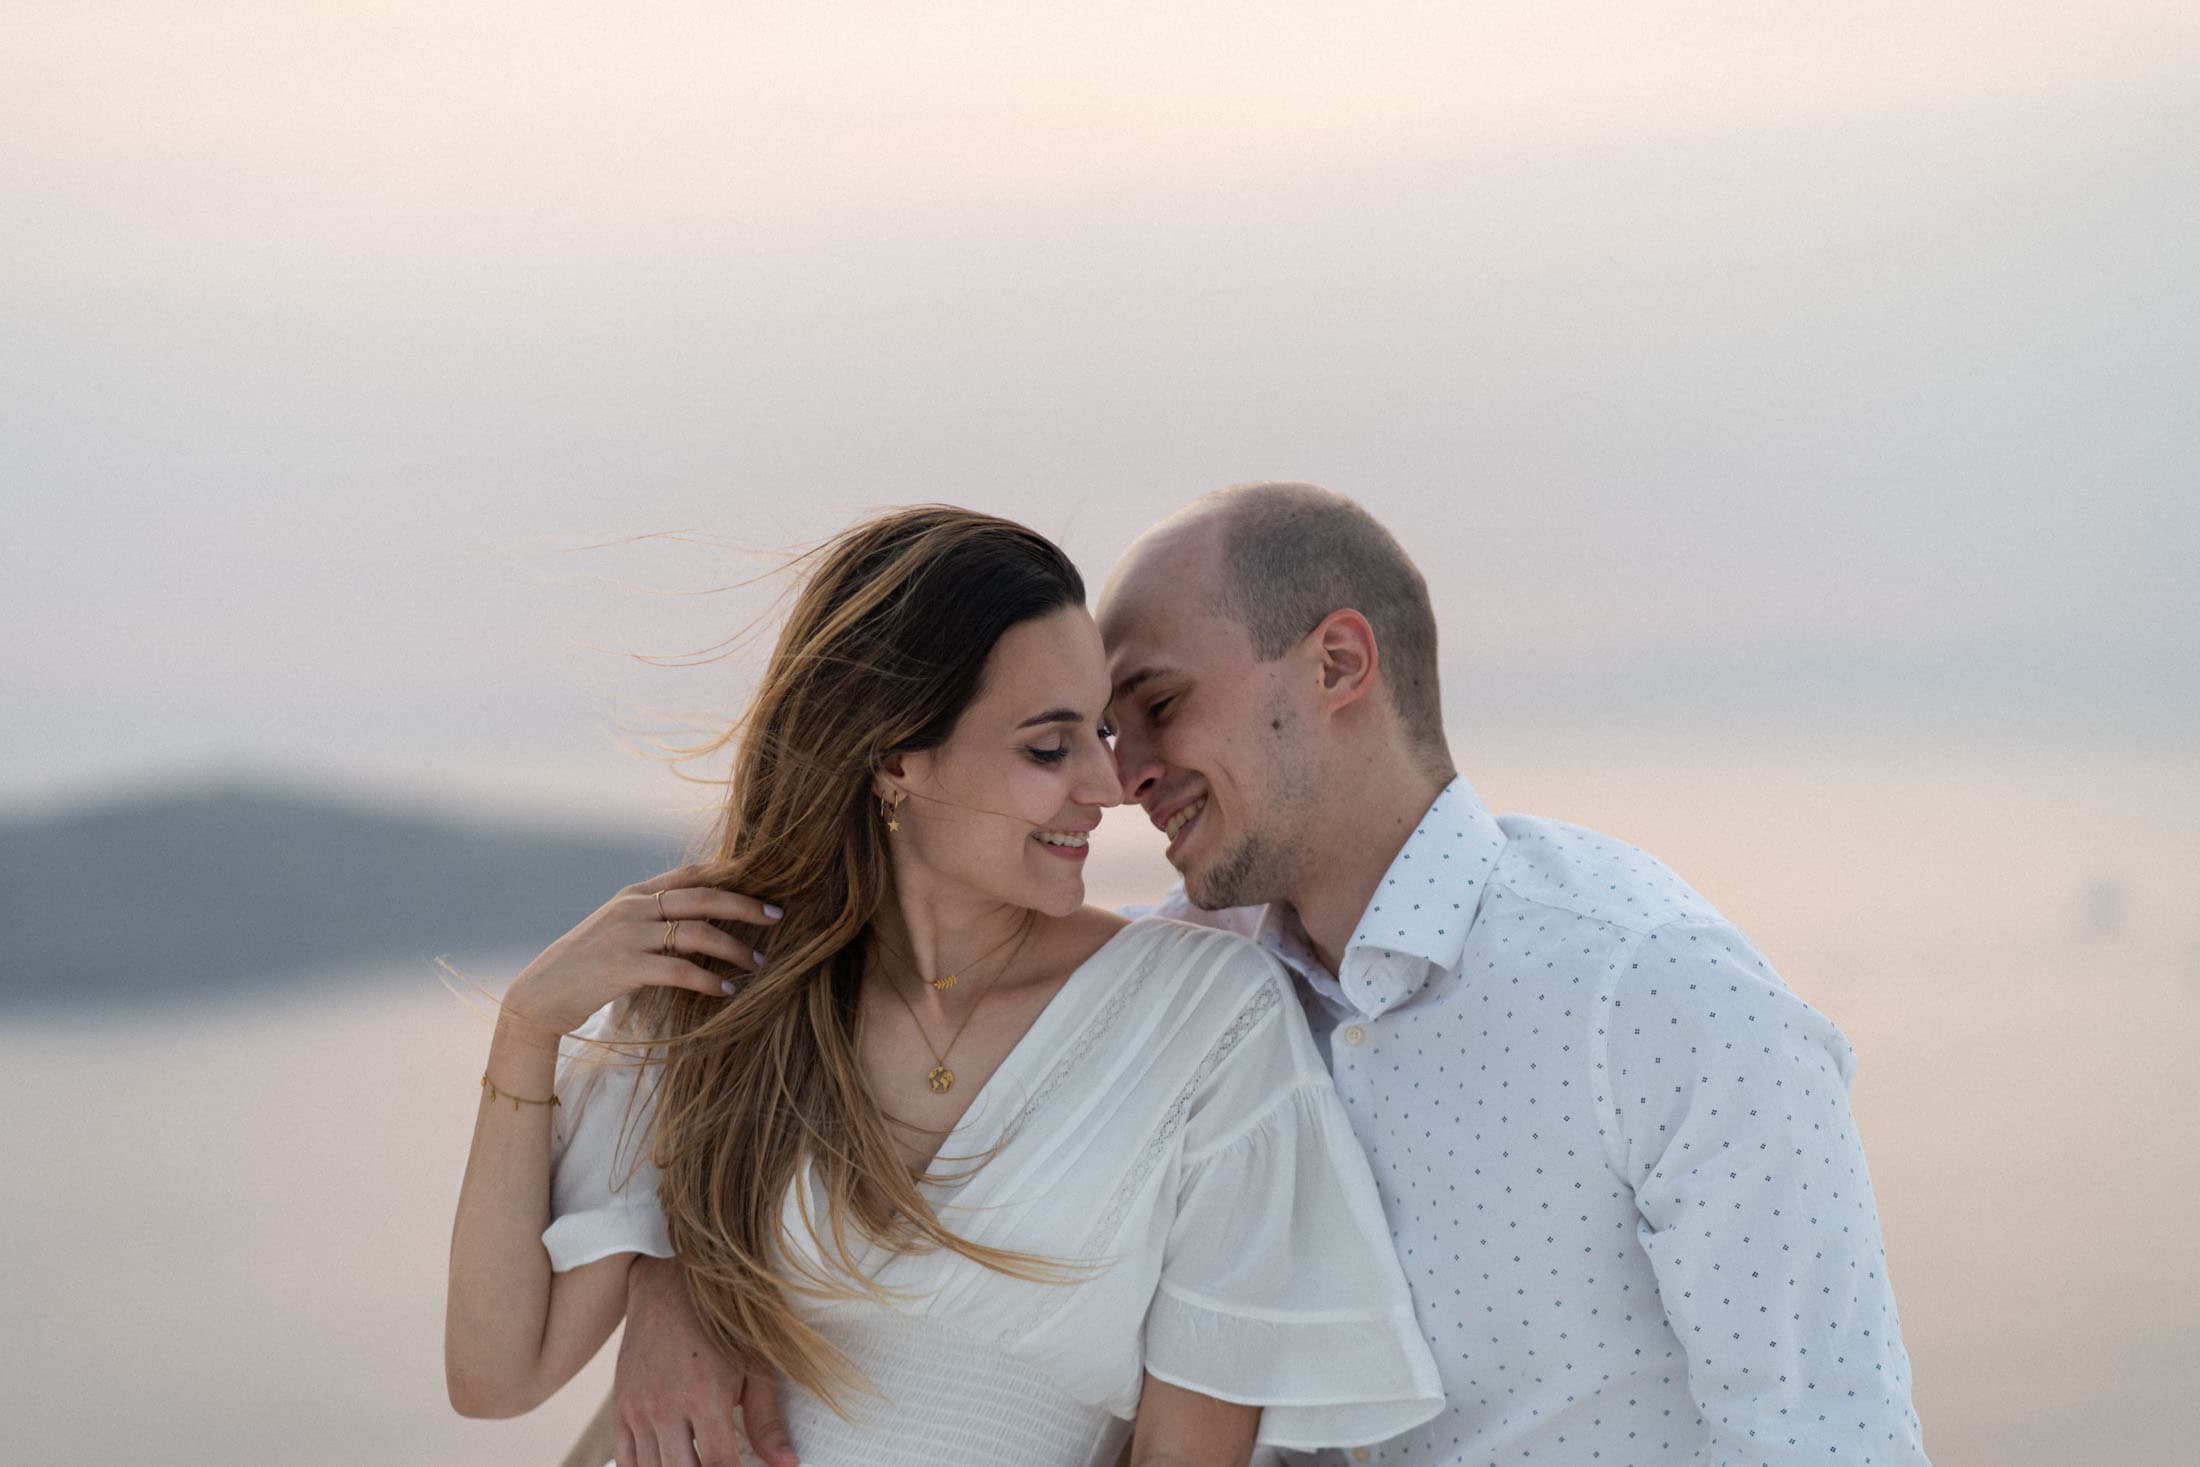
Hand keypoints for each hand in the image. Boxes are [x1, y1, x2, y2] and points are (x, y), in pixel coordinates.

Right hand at [502, 864, 783, 1037]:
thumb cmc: (584, 968)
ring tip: (759, 962)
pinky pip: (679, 970)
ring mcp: (627, 936)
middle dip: (745, 905)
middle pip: (702, 897)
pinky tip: (727, 991)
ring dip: (734, 948)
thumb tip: (699, 921)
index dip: (730, 874)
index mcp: (633, 894)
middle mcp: (632, 907)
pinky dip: (708, 980)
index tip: (764, 881)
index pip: (690, 873)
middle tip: (777, 916)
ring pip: (696, 933)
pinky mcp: (623, 968)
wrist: (538, 996)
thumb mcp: (616, 931)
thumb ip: (651, 919)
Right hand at [612, 1255, 796, 1466]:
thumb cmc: (722, 1323)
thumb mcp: (754, 1366)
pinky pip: (624, 1460)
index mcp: (706, 1397)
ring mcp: (638, 1409)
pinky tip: (668, 1464)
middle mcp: (666, 1407)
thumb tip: (787, 1464)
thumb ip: (767, 1420)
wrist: (671, 1285)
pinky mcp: (619, 1408)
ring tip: (698, 1463)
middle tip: (721, 1464)